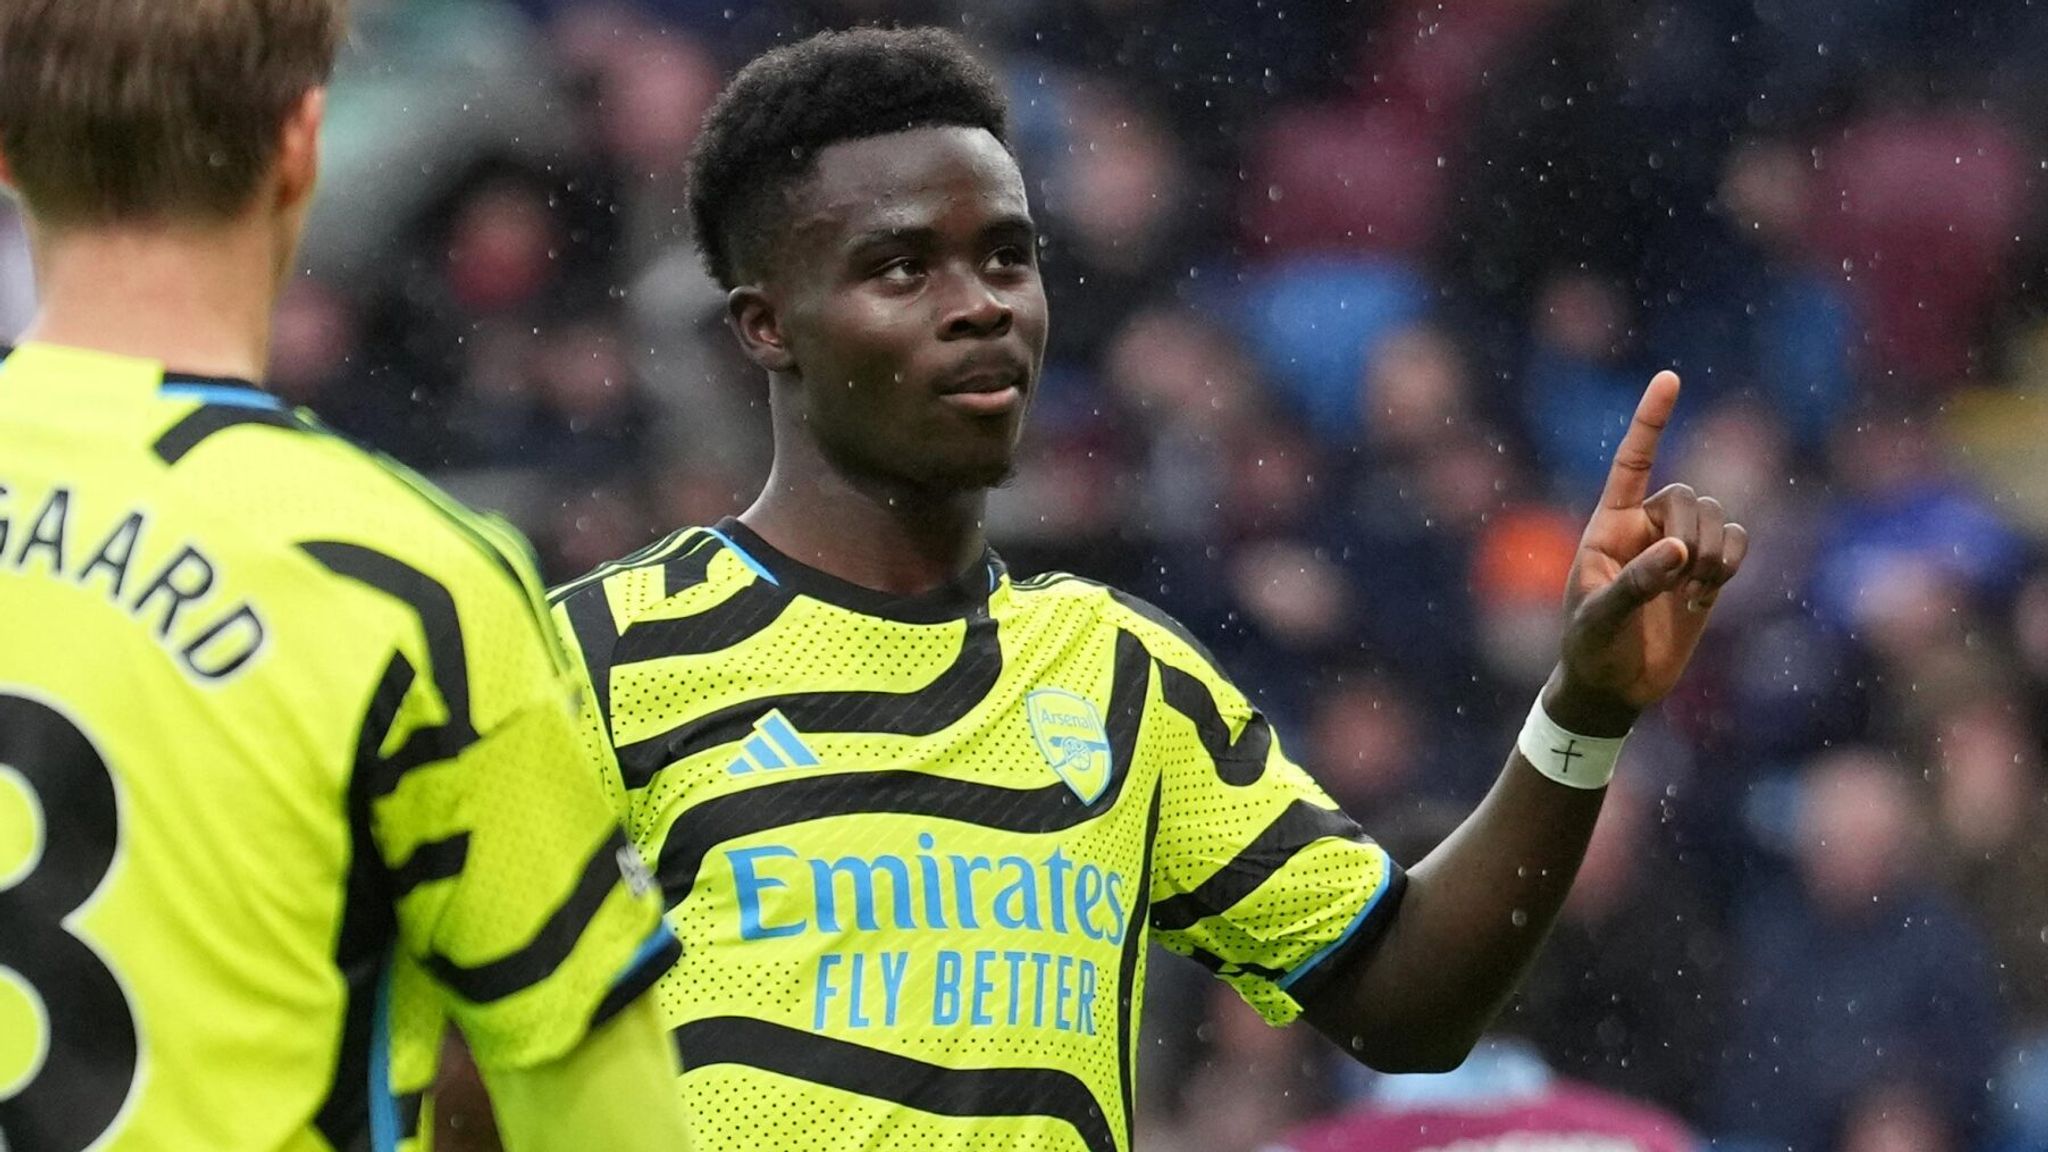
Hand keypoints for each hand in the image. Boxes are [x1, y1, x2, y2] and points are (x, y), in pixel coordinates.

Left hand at [1547, 371, 1748, 734]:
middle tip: (1681, 578)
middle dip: (1693, 534)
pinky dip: (1732, 562)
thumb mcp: (1600, 617)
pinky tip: (1706, 596)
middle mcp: (1645, 527)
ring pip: (1716, 517)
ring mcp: (1678, 548)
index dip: (1651, 420)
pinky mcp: (1705, 573)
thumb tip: (1678, 552)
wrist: (1614, 688)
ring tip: (1692, 594)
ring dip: (1714, 554)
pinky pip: (1737, 541)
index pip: (1632, 461)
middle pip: (1688, 497)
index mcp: (1608, 525)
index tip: (1669, 378)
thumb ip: (1636, 583)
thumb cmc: (1592, 649)